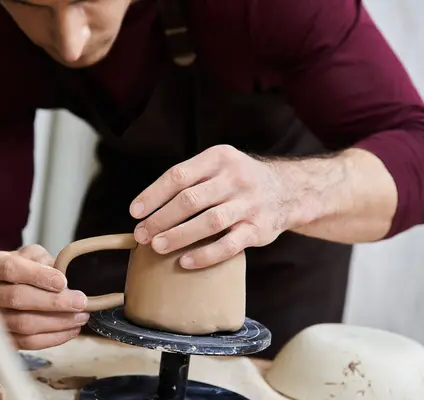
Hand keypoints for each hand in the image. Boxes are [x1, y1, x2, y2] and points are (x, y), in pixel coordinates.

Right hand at [0, 245, 88, 349]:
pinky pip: (27, 343)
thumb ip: (44, 262)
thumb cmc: (14, 270)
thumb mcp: (27, 255)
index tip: (63, 282)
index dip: (39, 276)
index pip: (12, 269)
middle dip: (54, 302)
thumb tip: (66, 276)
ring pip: (24, 324)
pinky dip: (53, 338)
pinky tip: (70, 330)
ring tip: (81, 316)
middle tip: (80, 302)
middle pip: (18, 298)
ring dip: (58, 322)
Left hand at [129, 145, 302, 268]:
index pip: (179, 175)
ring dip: (179, 235)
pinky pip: (229, 245)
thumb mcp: (219, 166)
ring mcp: (249, 204)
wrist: (288, 190)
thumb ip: (191, 179)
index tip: (135, 212)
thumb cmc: (238, 182)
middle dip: (161, 218)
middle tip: (141, 235)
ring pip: (209, 222)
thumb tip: (147, 208)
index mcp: (219, 159)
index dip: (153, 194)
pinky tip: (185, 261)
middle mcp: (235, 178)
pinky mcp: (259, 229)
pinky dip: (205, 255)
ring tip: (157, 247)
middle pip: (190, 199)